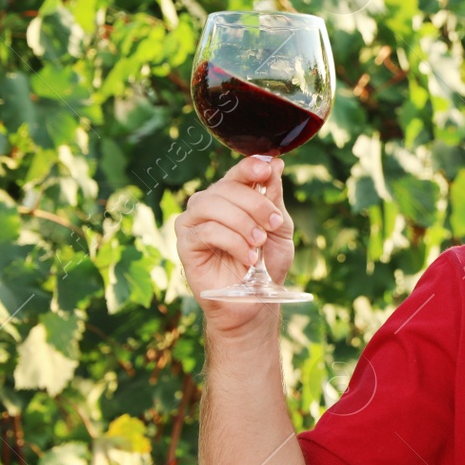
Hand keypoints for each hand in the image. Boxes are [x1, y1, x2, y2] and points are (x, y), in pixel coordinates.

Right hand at [174, 156, 293, 335]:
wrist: (255, 301)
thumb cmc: (267, 264)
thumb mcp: (279, 227)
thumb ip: (273, 197)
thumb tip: (274, 163)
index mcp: (232, 197)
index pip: (237, 173)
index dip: (250, 166)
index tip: (266, 169)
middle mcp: (209, 204)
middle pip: (226, 187)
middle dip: (254, 203)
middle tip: (273, 223)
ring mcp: (193, 222)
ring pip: (212, 205)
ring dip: (242, 222)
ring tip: (259, 242)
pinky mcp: (185, 243)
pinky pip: (206, 230)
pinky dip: (232, 241)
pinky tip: (248, 257)